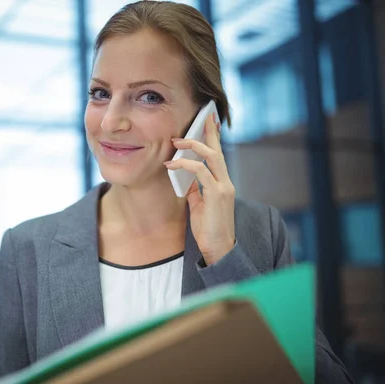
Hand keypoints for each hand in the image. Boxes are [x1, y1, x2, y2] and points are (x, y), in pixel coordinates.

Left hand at [164, 113, 235, 264]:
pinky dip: (185, 165)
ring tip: (176, 141)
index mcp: (223, 184)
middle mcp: (226, 183)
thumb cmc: (209, 229)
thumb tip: (186, 178)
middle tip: (198, 119)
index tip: (209, 121)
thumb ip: (196, 190)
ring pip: (211, 157)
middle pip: (217, 151)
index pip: (218, 156)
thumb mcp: (200, 206)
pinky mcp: (217, 195)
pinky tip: (172, 164)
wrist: (218, 249)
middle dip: (208, 133)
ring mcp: (224, 188)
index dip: (214, 138)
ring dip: (192, 146)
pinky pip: (201, 172)